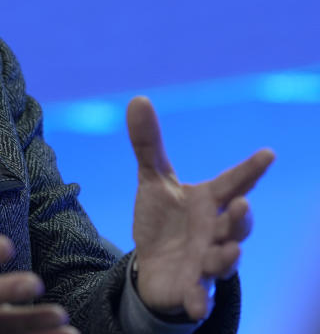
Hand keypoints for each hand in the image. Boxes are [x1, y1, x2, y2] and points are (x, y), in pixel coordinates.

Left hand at [127, 96, 274, 319]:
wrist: (154, 264)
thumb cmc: (164, 220)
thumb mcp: (153, 180)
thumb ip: (148, 144)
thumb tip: (138, 98)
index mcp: (208, 201)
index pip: (234, 182)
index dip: (251, 169)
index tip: (268, 153)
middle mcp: (213, 231)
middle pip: (235, 226)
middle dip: (241, 219)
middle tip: (242, 206)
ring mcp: (205, 261)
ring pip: (223, 261)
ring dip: (227, 257)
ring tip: (230, 253)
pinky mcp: (190, 286)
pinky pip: (197, 296)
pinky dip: (198, 301)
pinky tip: (196, 307)